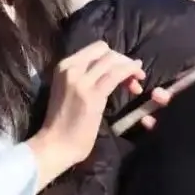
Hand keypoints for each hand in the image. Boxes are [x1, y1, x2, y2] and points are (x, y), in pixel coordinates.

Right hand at [29, 41, 144, 186]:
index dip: (113, 56)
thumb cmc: (63, 123)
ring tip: (138, 81)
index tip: (121, 70)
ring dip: (129, 67)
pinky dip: (130, 72)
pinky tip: (138, 80)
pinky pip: (117, 74)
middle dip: (122, 60)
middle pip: (105, 51)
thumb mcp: (69, 90)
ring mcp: (81, 80)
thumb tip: (107, 72)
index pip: (95, 49)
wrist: (56, 145)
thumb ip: (83, 78)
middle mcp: (71, 68)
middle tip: (133, 77)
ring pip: (112, 60)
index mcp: (63, 66)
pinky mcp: (93, 94)